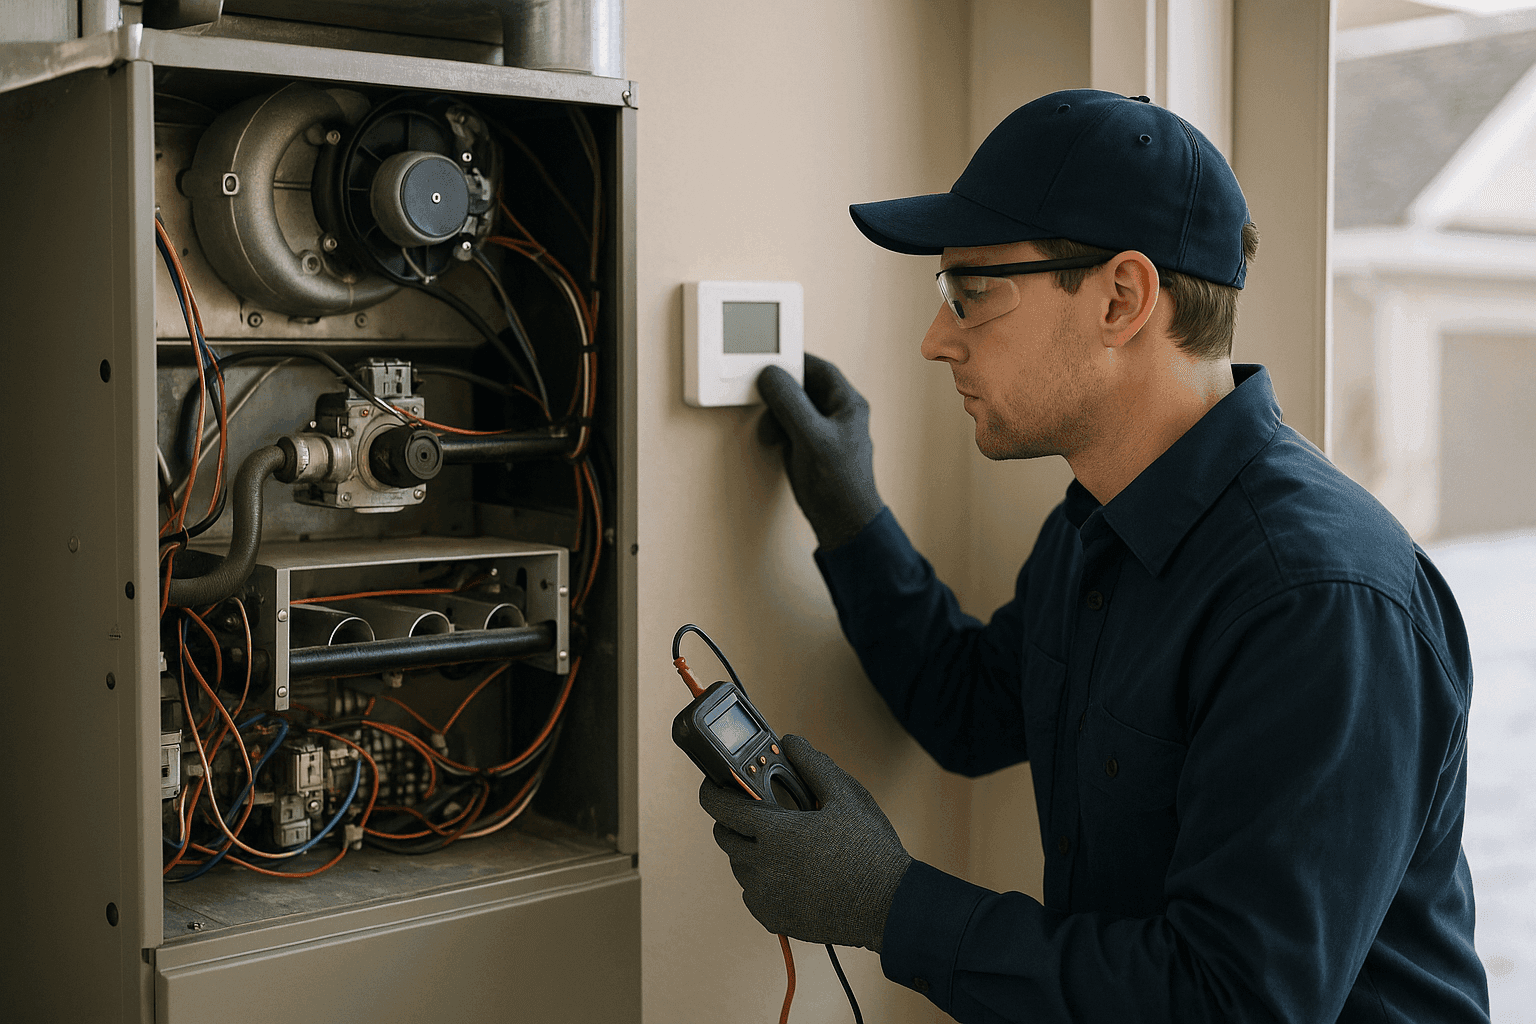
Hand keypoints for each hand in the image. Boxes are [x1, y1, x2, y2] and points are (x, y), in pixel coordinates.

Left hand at [699, 734, 912, 950]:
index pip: (721, 807)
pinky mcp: (774, 919)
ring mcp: (766, 897)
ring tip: (783, 843)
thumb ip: (813, 764)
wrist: (890, 906)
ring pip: (738, 866)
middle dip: (734, 820)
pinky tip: (791, 873)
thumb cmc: (871, 849)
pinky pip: (752, 894)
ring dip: (749, 851)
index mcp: (777, 832)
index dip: (712, 791)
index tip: (713, 784)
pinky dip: (762, 880)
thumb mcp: (847, 796)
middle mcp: (763, 867)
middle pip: (724, 837)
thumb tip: (791, 741)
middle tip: (758, 813)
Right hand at [758, 355, 882, 550]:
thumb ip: (790, 403)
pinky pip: (789, 429)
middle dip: (781, 393)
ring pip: (794, 409)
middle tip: (763, 395)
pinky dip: (777, 431)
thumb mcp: (811, 436)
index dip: (796, 362)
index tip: (772, 360)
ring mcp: (824, 433)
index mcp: (848, 405)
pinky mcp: (811, 450)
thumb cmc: (840, 483)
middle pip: (804, 388)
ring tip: (770, 430)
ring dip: (776, 415)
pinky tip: (774, 442)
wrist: (842, 522)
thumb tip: (771, 376)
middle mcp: (838, 415)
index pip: (821, 370)